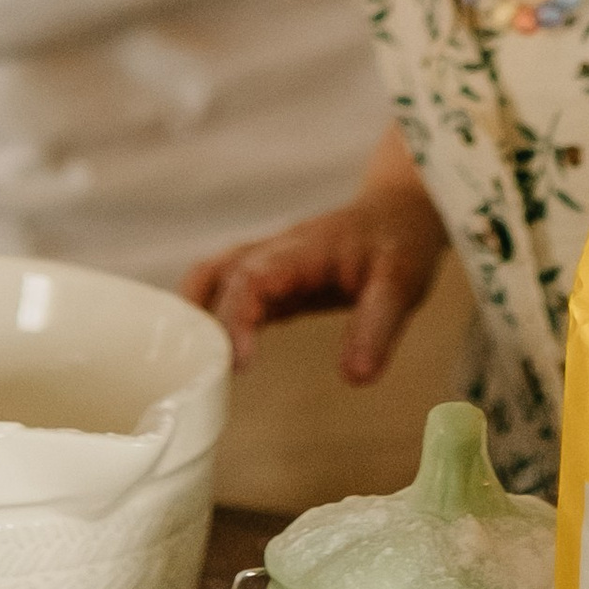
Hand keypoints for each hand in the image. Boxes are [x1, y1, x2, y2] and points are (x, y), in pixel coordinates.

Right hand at [183, 169, 449, 381]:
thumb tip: (354, 377)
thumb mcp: (400, 283)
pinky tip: (206, 356)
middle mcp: (275, 252)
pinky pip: (227, 293)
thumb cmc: (400, 243)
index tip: (237, 363)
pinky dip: (209, 319)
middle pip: (219, 275)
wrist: (399, 211)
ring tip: (188, 364)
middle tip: (202, 372)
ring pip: (212, 277)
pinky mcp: (270, 281)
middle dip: (204, 321)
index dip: (236, 316)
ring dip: (194, 314)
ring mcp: (268, 263)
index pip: (253, 276)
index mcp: (302, 249)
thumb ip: (377, 327)